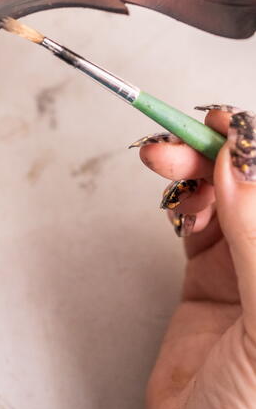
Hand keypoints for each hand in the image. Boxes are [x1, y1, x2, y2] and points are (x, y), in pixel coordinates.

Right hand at [133, 107, 255, 408]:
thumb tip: (240, 160)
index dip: (255, 146)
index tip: (220, 124)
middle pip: (250, 183)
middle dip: (214, 152)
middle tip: (175, 143)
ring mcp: (248, 271)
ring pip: (223, 195)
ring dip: (192, 169)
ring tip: (162, 163)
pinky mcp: (210, 284)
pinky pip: (199, 223)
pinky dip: (183, 200)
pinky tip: (175, 197)